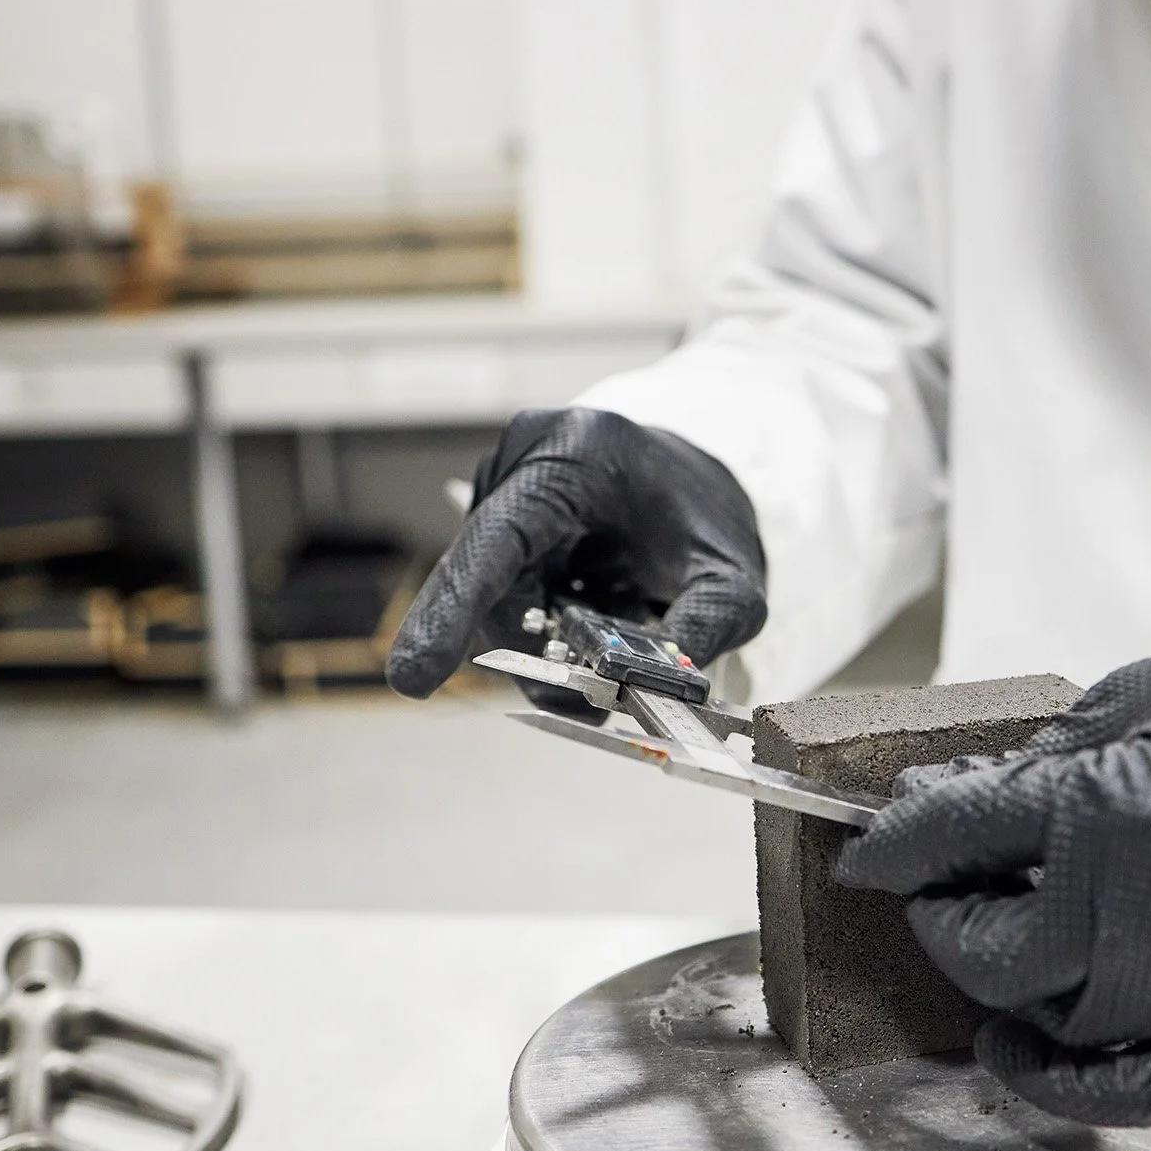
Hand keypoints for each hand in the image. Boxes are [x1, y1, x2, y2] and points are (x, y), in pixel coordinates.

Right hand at [386, 408, 766, 700]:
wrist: (699, 482)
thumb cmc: (709, 518)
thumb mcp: (735, 577)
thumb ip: (706, 627)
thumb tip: (662, 688)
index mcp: (576, 454)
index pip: (498, 539)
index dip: (454, 609)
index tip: (415, 678)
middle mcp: (523, 462)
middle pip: (491, 587)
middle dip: (535, 652)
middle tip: (588, 697)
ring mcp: (504, 492)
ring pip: (495, 604)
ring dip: (548, 649)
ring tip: (613, 654)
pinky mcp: (501, 525)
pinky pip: (505, 600)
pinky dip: (547, 635)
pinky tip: (593, 634)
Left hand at [834, 624, 1150, 1126]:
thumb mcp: (1134, 698)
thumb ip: (1035, 762)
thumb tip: (945, 800)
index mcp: (1113, 805)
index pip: (955, 838)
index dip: (892, 846)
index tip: (868, 852)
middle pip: (994, 954)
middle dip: (944, 924)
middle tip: (935, 897)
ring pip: (1061, 1025)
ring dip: (1003, 996)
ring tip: (986, 962)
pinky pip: (1146, 1083)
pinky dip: (1077, 1086)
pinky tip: (1031, 1055)